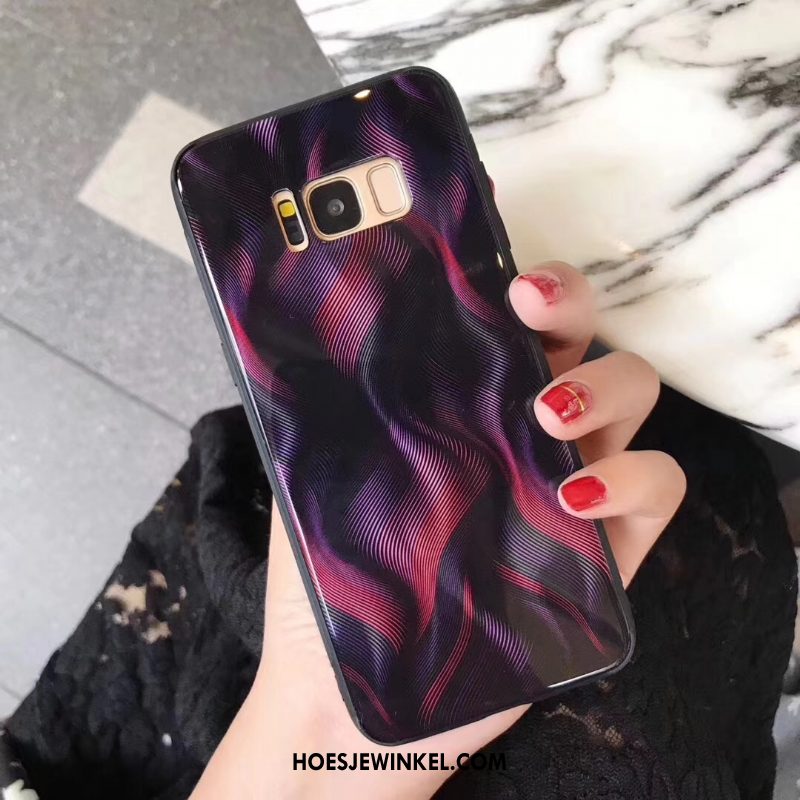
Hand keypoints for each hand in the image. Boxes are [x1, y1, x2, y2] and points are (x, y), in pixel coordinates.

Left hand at [190, 261, 685, 799]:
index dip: (522, 286)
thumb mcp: (318, 477)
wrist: (347, 696)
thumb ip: (332, 408)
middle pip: (583, 341)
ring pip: (631, 398)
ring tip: (544, 419)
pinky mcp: (603, 559)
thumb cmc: (327, 581)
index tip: (501, 277)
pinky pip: (657, 491)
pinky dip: (632, 478)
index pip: (512, 325)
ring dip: (602, 388)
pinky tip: (571, 499)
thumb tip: (318, 326)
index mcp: (463, 408)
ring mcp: (569, 490)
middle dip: (570, 309)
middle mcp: (524, 436)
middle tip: (528, 310)